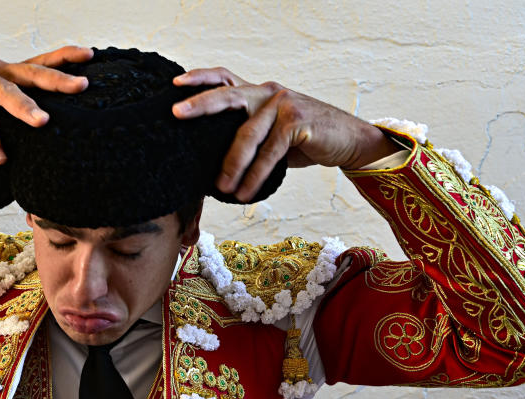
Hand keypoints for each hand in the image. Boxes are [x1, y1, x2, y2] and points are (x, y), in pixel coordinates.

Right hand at [0, 45, 93, 161]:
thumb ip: (9, 121)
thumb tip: (39, 150)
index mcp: (7, 73)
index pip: (40, 63)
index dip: (65, 58)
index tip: (90, 55)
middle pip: (33, 73)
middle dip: (59, 80)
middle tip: (82, 86)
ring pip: (8, 92)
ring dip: (26, 108)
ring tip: (43, 122)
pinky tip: (0, 156)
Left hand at [171, 67, 400, 200]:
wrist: (348, 141)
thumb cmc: (305, 141)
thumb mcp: (272, 136)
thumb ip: (248, 138)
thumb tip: (214, 166)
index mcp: (258, 94)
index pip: (225, 79)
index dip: (200, 79)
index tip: (176, 85)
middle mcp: (268, 93)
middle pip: (228, 96)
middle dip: (200, 105)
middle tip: (177, 114)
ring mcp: (283, 105)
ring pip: (247, 135)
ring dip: (232, 165)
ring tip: (222, 188)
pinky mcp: (298, 121)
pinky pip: (270, 152)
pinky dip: (256, 175)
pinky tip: (246, 192)